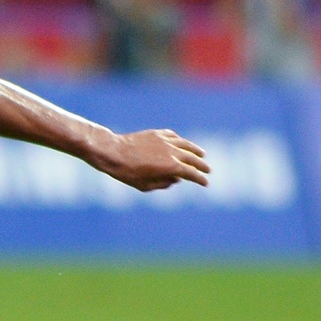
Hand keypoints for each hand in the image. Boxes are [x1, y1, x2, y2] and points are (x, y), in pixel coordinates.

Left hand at [93, 129, 211, 191]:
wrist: (113, 152)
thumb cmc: (126, 173)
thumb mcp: (145, 186)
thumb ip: (163, 183)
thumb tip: (176, 179)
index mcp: (171, 166)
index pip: (192, 174)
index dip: (200, 179)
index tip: (205, 183)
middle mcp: (172, 151)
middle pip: (193, 158)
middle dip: (202, 165)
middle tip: (208, 170)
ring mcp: (165, 140)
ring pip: (186, 144)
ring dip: (195, 150)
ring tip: (202, 154)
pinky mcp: (157, 134)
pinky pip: (173, 136)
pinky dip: (180, 141)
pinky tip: (182, 143)